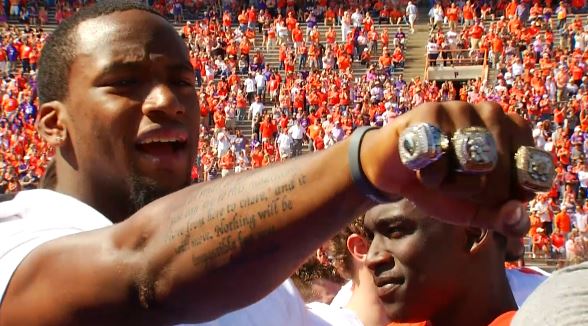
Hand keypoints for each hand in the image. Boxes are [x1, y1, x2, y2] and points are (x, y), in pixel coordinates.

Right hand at [362, 101, 535, 235]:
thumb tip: (517, 216)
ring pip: (474, 164)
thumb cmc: (441, 186)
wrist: (394, 173)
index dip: (504, 198)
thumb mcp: (476, 210)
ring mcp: (462, 109)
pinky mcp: (431, 112)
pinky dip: (429, 175)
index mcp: (515, 132)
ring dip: (451, 185)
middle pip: (502, 174)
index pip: (530, 178)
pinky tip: (419, 167)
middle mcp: (494, 114)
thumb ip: (504, 218)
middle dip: (474, 194)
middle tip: (453, 186)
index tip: (483, 193)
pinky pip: (441, 158)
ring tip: (438, 176)